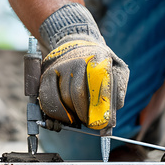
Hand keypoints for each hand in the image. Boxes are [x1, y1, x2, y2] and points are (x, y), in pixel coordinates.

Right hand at [37, 4, 128, 128]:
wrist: (75, 41)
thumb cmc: (99, 62)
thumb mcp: (116, 68)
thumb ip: (117, 89)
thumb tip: (113, 112)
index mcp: (98, 61)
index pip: (99, 87)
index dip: (100, 108)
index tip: (102, 124)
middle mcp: (77, 62)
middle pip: (78, 95)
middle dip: (84, 115)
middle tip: (89, 123)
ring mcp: (60, 67)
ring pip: (62, 98)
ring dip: (70, 115)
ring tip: (77, 120)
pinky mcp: (47, 73)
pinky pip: (47, 97)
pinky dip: (54, 111)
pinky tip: (63, 116)